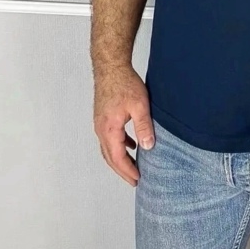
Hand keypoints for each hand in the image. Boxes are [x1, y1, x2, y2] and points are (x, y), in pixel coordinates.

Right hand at [93, 65, 154, 185]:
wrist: (111, 67)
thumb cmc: (124, 84)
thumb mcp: (140, 105)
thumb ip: (144, 127)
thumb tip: (148, 147)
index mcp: (109, 130)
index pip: (117, 158)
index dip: (128, 171)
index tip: (138, 179)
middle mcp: (101, 129)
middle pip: (110, 157)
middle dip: (123, 170)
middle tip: (135, 180)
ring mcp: (100, 124)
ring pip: (109, 148)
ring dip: (120, 159)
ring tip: (134, 167)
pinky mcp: (103, 117)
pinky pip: (110, 138)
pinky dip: (120, 146)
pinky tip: (132, 145)